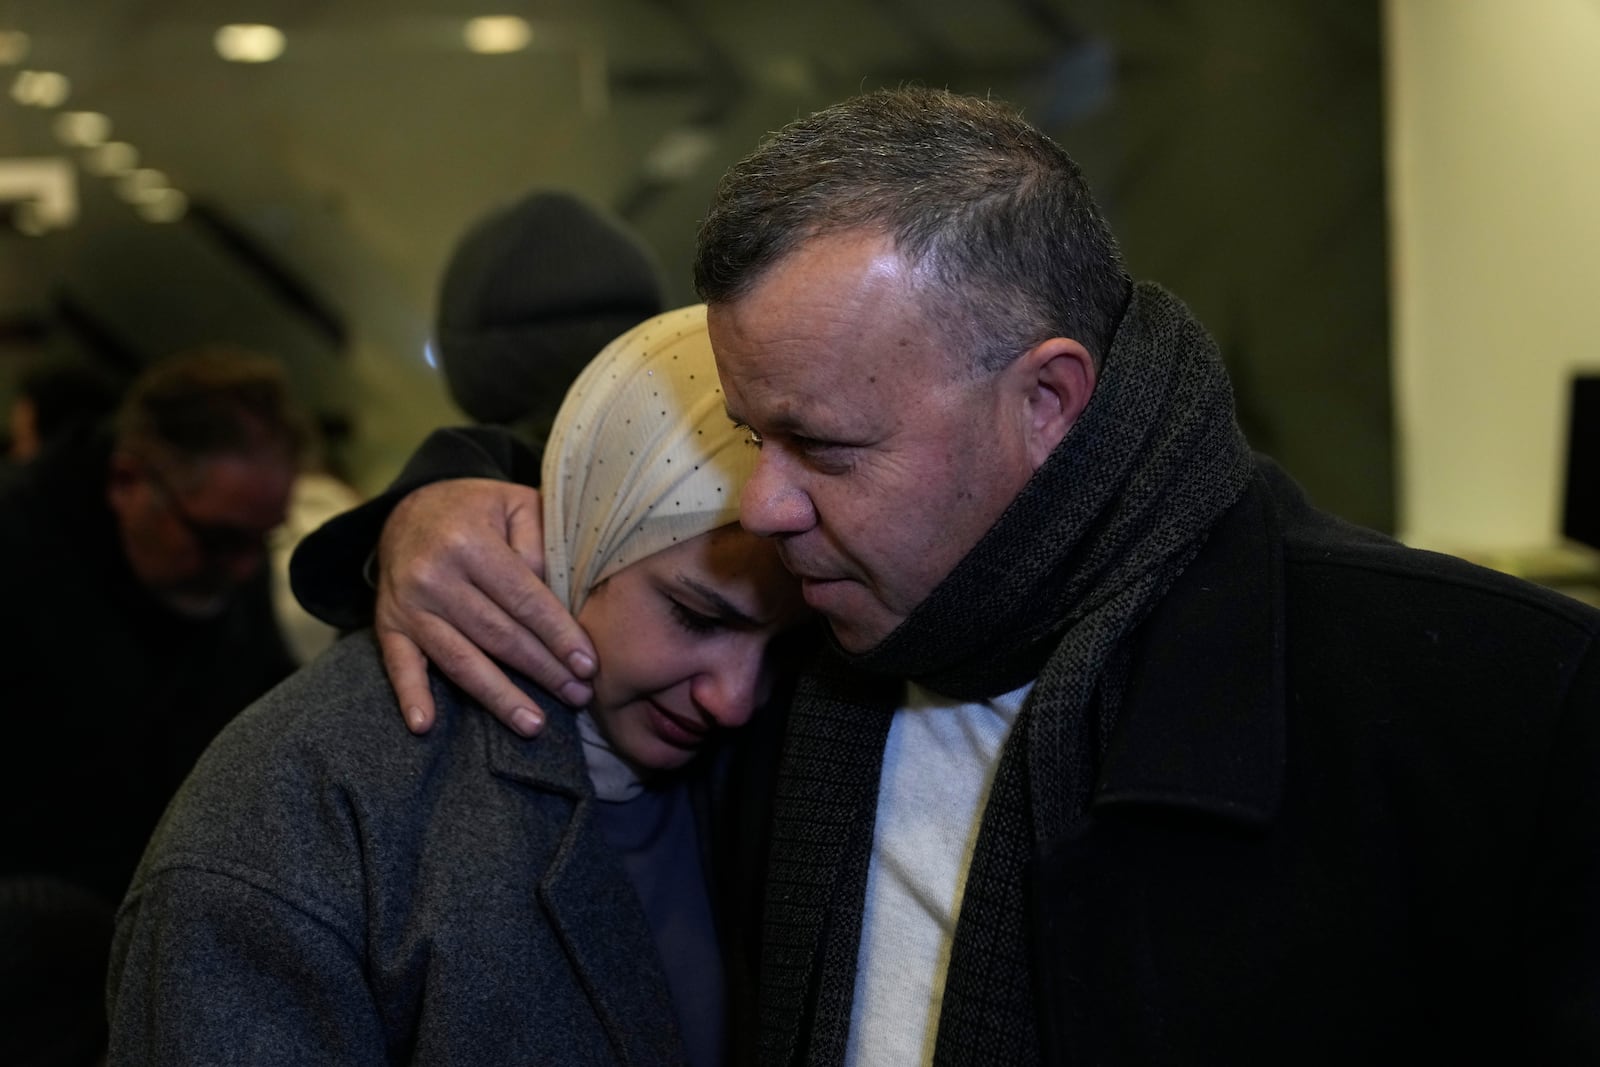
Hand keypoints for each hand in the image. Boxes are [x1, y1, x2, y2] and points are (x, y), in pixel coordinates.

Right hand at [373, 478, 596, 736]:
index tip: (587, 666)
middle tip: (578, 696)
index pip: (524, 600)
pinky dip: (410, 696)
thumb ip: (540, 545)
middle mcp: (433, 575)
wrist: (410, 507)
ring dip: (499, 697)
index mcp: (469, 542)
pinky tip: (425, 726)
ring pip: (459, 660)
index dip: (558, 636)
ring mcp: (407, 604)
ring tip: (534, 724)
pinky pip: (399, 665)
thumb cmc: (479, 510)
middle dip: (543, 670)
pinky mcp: (388, 624)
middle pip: (498, 635)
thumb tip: (555, 602)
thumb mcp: (518, 504)